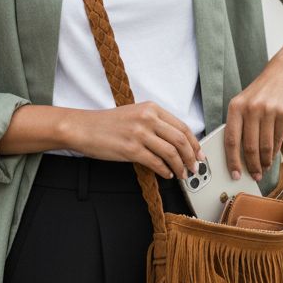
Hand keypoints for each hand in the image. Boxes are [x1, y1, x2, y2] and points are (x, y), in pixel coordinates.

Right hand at [65, 102, 203, 179]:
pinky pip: (156, 162)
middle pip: (181, 139)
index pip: (182, 126)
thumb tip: (176, 142)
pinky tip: (167, 174)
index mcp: (151, 108)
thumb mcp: (135, 114)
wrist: (83, 127)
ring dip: (180, 166)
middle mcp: (147, 118)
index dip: (194, 143)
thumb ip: (155, 124)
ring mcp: (139, 133)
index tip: (199, 154)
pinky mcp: (130, 149)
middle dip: (191, 157)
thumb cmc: (107, 123)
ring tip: (182, 174)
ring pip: (171, 152)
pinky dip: (165, 171)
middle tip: (194, 167)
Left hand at [224, 58, 282, 181]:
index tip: (234, 173)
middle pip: (249, 147)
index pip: (231, 140)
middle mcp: (251, 109)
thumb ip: (240, 124)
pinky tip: (272, 157)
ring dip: (264, 162)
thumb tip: (238, 154)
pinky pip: (278, 139)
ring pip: (265, 146)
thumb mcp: (245, 102)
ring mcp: (268, 111)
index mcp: (236, 107)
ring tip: (264, 168)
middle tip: (254, 175)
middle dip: (251, 165)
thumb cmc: (263, 90)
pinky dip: (274, 152)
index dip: (232, 160)